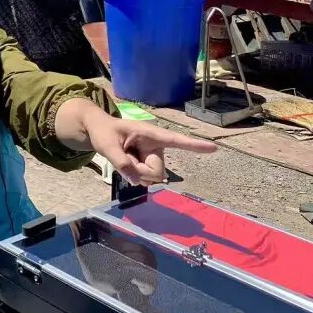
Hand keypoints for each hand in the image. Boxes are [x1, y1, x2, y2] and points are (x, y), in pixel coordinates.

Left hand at [82, 109, 215, 184]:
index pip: (175, 140)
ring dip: (134, 171)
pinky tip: (126, 162)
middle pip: (156, 172)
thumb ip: (120, 162)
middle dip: (138, 170)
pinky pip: (144, 179)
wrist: (98, 131)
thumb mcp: (107, 145)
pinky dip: (133, 174)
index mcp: (150, 133)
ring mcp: (153, 156)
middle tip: (122, 154)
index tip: (214, 148)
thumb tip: (137, 182)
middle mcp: (156, 145)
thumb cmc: (103, 132)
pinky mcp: (149, 164)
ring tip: (123, 155)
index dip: (194, 145)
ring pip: (150, 178)